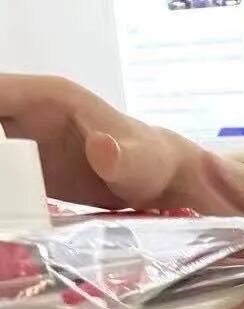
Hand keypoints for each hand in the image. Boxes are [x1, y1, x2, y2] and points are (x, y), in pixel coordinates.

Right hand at [0, 74, 193, 207]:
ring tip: (3, 199)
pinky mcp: (30, 168)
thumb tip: (101, 148)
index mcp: (49, 98)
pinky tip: (6, 208)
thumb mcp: (137, 161)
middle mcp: (30, 114)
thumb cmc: (149, 161)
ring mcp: (27, 141)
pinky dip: (3, 187)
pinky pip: (2, 170)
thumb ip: (118, 157)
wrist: (159, 180)